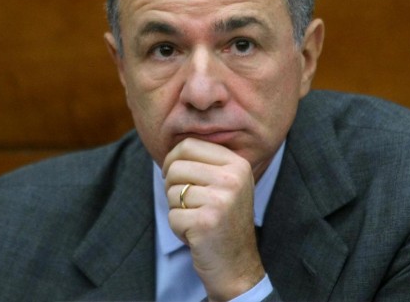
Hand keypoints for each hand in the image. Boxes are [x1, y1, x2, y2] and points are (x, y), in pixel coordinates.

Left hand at [163, 137, 264, 301]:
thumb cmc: (224, 221)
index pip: (190, 144)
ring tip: (197, 219)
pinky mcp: (206, 222)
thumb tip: (171, 148)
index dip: (172, 159)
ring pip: (172, 192)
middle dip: (172, 187)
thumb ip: (205, 163)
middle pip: (176, 167)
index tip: (173, 175)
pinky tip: (196, 234)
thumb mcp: (226, 185)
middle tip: (187, 203)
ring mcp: (221, 200)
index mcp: (238, 164)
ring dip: (177, 210)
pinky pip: (172, 216)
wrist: (238, 264)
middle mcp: (233, 179)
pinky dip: (178, 228)